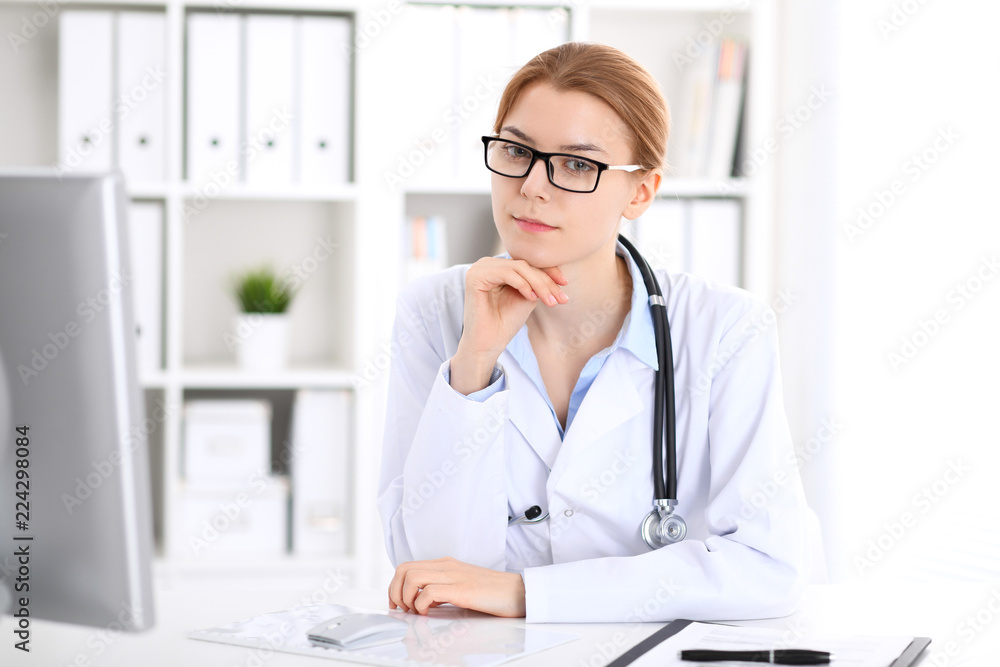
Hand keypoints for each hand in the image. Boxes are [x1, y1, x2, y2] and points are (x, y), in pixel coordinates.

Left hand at [388, 556, 525, 617]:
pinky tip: (428, 613)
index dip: (395, 586)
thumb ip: (443, 589)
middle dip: (394, 592)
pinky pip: (428, 592)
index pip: (407, 566)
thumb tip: (423, 601)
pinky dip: (421, 604)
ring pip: (411, 577)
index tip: (397, 604)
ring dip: (405, 598)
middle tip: (401, 609)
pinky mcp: (460, 589)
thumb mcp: (462, 586)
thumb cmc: (493, 593)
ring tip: (414, 611)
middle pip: (404, 569)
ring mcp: (453, 575)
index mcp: (446, 564)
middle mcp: (446, 566)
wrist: (518, 592)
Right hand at [451, 257, 567, 393]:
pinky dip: (523, 285)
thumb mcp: (528, 296)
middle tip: (561, 298)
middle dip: (546, 281)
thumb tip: (556, 268)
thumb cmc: (505, 323)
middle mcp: (486, 264)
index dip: (548, 271)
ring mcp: (479, 268)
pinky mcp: (475, 277)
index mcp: (497, 266)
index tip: (565, 284)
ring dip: (539, 284)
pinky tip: (532, 298)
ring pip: (518, 268)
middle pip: (524, 264)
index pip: (526, 262)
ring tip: (550, 301)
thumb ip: (537, 280)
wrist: (487, 345)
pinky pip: (507, 274)